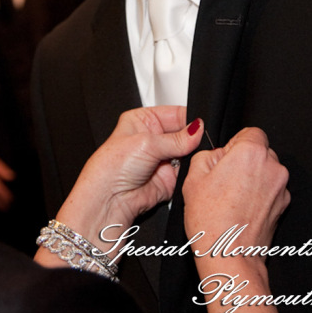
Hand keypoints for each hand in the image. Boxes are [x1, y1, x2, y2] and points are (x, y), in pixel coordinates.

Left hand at [55, 107, 201, 247]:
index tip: (202, 124)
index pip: (175, 113)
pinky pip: (188, 172)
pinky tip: (189, 169)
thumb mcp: (146, 143)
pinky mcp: (169, 178)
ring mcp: (162, 158)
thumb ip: (176, 138)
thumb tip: (197, 129)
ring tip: (190, 156)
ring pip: (189, 153)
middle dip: (193, 138)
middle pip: (185, 133)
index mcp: (144, 120)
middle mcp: (154, 138)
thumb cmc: (112, 167)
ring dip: (193, 155)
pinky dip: (192, 171)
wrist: (109, 199)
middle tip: (198, 142)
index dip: (190, 118)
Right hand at [183, 127, 288, 312]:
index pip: (250, 131)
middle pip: (259, 151)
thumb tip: (218, 154)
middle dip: (244, 160)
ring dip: (252, 178)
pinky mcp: (284, 205)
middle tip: (224, 179)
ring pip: (265, 170)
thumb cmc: (211, 220)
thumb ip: (207, 154)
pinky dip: (259, 194)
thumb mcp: (193, 176)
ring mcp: (281, 188)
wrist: (229, 255)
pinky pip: (270, 189)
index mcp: (251, 152)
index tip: (224, 158)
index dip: (234, 143)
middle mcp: (272, 167)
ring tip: (231, 197)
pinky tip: (241, 208)